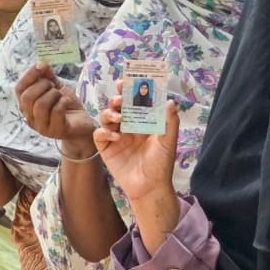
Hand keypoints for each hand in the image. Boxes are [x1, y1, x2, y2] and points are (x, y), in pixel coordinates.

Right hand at [15, 62, 94, 148]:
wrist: (82, 124)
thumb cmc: (66, 105)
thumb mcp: (56, 87)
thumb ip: (47, 76)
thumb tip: (41, 64)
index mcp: (26, 106)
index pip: (19, 89)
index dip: (29, 75)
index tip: (41, 66)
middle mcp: (30, 118)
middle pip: (27, 98)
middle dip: (42, 85)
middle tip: (54, 86)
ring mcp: (42, 127)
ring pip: (41, 105)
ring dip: (54, 94)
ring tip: (61, 96)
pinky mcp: (56, 131)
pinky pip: (56, 111)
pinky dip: (63, 102)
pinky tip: (67, 102)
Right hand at [94, 80, 178, 200]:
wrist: (150, 188)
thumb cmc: (161, 165)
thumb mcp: (168, 142)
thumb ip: (169, 122)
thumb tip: (170, 101)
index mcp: (142, 122)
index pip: (134, 101)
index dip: (129, 90)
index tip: (126, 81)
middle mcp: (128, 126)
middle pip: (117, 106)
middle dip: (117, 99)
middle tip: (121, 99)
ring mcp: (115, 137)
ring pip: (106, 117)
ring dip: (110, 114)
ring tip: (119, 120)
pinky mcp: (106, 149)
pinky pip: (99, 135)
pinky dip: (104, 132)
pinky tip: (115, 137)